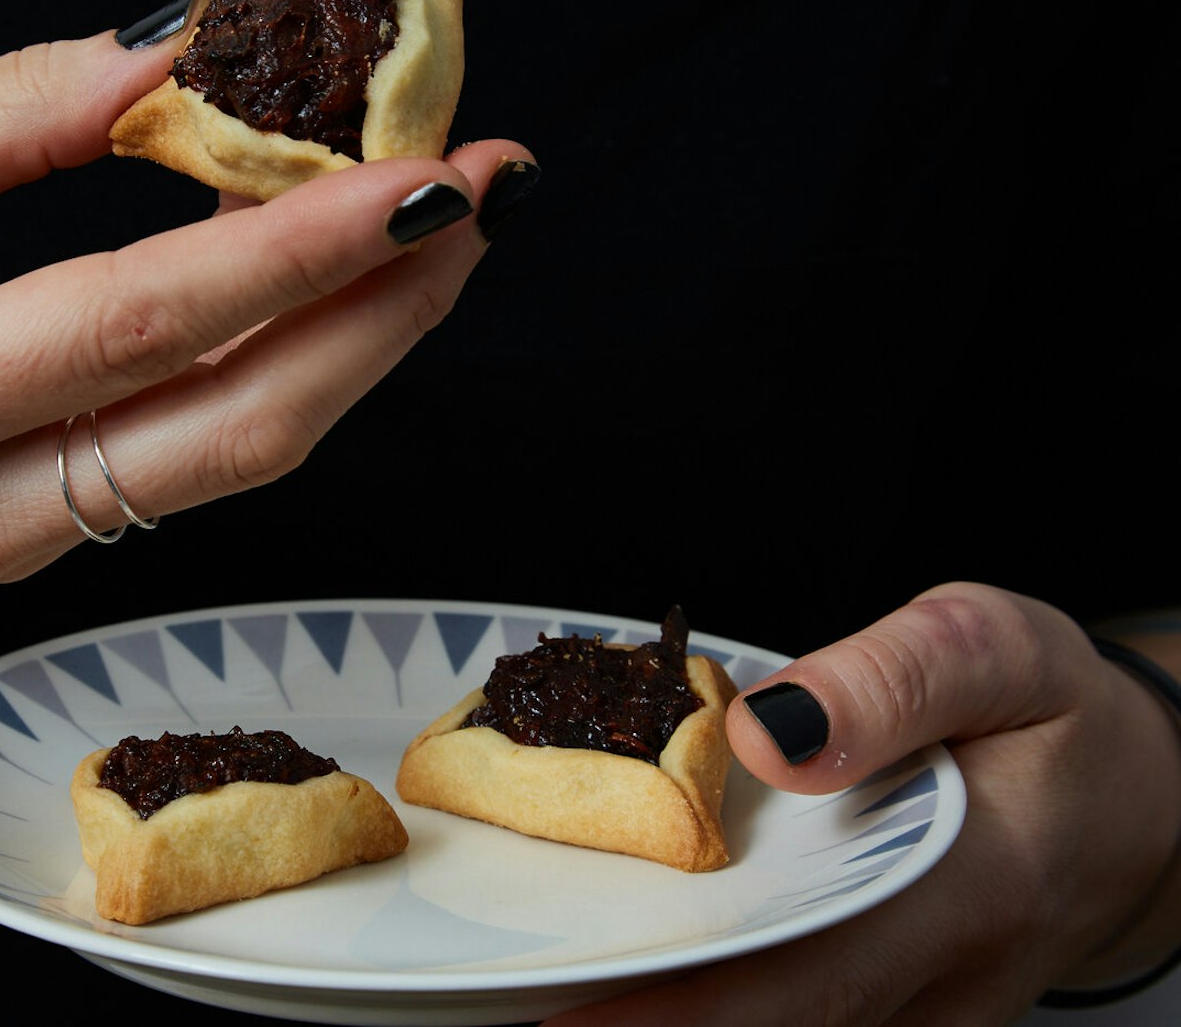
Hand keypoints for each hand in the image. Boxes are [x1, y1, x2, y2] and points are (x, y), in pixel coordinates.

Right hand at [0, 20, 533, 593]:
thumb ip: (8, 116)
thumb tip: (180, 60)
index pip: (147, 319)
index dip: (304, 247)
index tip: (429, 175)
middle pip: (244, 424)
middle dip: (389, 307)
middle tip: (481, 194)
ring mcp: (32, 556)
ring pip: (246, 455)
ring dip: (365, 341)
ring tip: (440, 231)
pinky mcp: (61, 553)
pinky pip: (207, 461)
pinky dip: (293, 368)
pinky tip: (339, 292)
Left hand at [545, 582, 1180, 1025]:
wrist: (1140, 799)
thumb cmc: (1058, 717)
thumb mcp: (996, 649)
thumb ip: (890, 681)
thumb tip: (765, 738)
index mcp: (968, 890)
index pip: (804, 975)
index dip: (675, 1007)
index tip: (561, 1006)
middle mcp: (944, 981)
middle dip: (643, 1019)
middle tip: (519, 990)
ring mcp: (928, 1012)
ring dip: (672, 1009)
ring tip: (554, 969)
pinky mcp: (906, 1009)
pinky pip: (804, 1016)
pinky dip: (716, 996)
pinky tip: (644, 955)